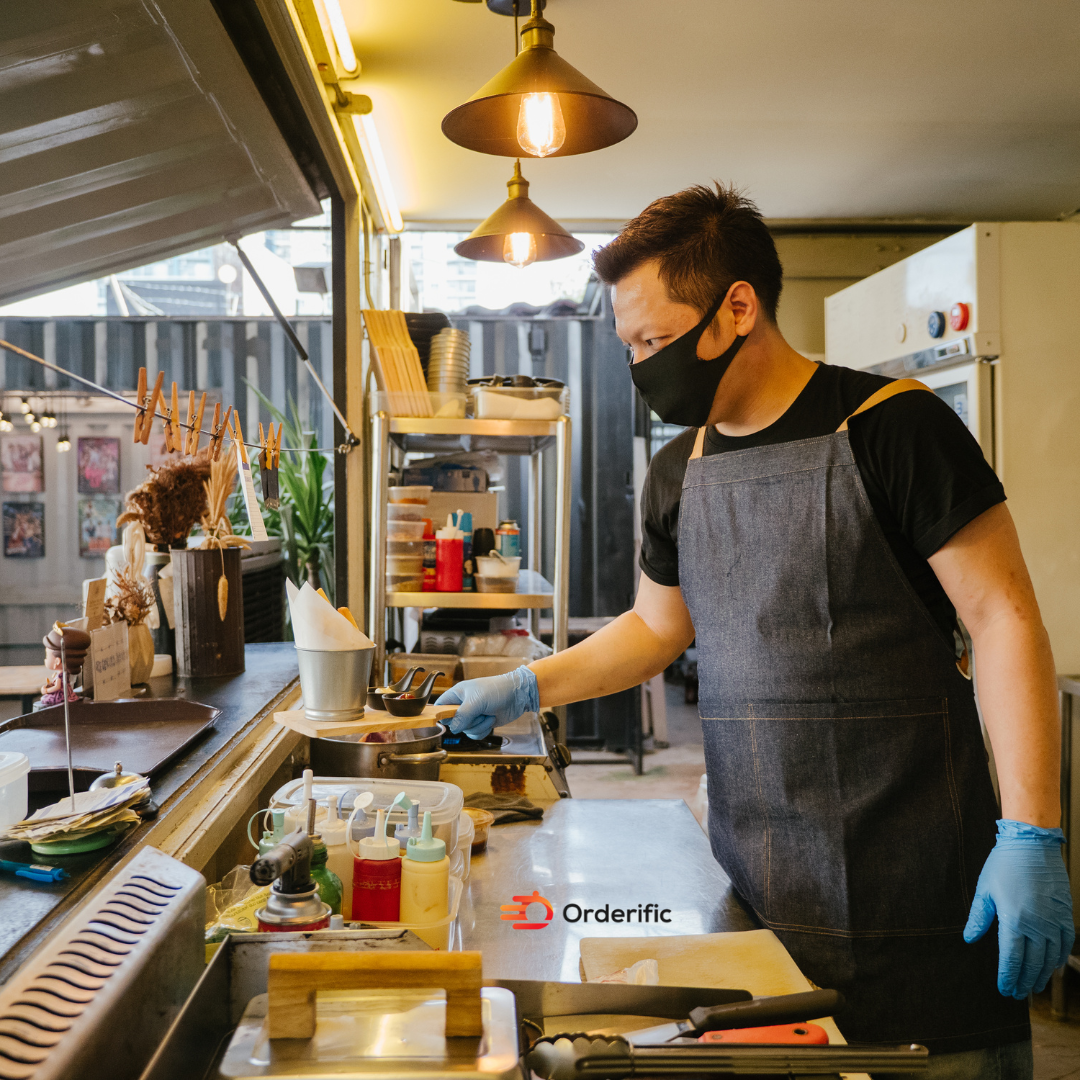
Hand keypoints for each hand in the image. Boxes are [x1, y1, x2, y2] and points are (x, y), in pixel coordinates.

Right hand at [435, 666, 538, 739]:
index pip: (439, 707)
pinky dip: (484, 730)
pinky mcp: (482, 723)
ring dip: (478, 726)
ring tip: (488, 714)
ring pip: (466, 731)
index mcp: (457, 695)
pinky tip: (491, 720)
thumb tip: (453, 729)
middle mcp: (463, 706)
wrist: (518, 694)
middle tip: (478, 712)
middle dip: (467, 722)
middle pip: (453, 724)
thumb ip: (462, 715)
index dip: (440, 716)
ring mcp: (473, 715)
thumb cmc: (496, 690)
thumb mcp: (476, 701)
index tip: (448, 721)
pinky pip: (475, 734)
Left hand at [963, 819, 1074, 997]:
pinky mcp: (1064, 914)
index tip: (1004, 990)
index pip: (1011, 959)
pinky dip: (1059, 959)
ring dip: (1042, 975)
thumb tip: (969, 938)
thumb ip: (978, 917)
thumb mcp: (984, 890)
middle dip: (1024, 982)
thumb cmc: (1004, 864)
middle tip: (1018, 995)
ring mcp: (1053, 921)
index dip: (1008, 977)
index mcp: (1014, 919)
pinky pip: (1065, 944)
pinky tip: (1052, 967)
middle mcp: (1037, 925)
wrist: (1032, 844)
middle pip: (1032, 963)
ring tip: (1033, 987)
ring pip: (1050, 959)